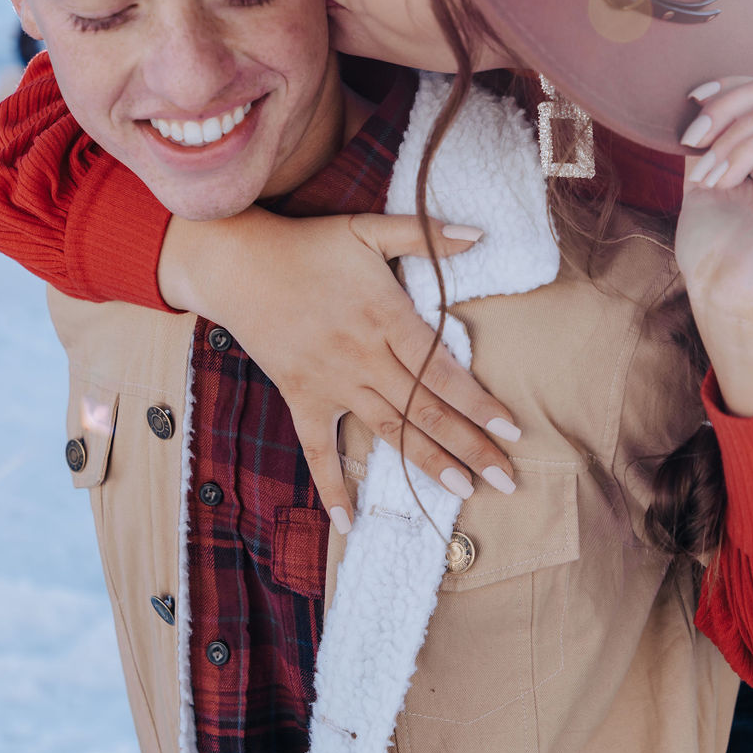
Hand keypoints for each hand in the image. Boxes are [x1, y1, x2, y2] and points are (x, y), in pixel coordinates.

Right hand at [158, 209, 520, 528]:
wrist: (239, 264)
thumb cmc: (310, 245)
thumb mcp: (369, 228)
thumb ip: (425, 232)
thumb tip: (481, 233)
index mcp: (386, 317)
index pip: (442, 370)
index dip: (479, 402)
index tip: (512, 431)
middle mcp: (363, 357)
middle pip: (425, 409)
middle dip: (469, 446)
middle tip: (506, 480)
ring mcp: (331, 382)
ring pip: (388, 430)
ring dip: (427, 463)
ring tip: (463, 491)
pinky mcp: (301, 397)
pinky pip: (317, 449)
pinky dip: (331, 486)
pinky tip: (349, 523)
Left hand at [675, 77, 752, 415]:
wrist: (728, 302)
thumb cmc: (717, 252)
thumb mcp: (705, 178)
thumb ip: (711, 139)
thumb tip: (699, 98)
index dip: (724, 88)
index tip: (688, 104)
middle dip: (722, 107)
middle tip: (692, 137)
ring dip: (728, 137)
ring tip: (707, 175)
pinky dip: (745, 151)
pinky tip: (723, 180)